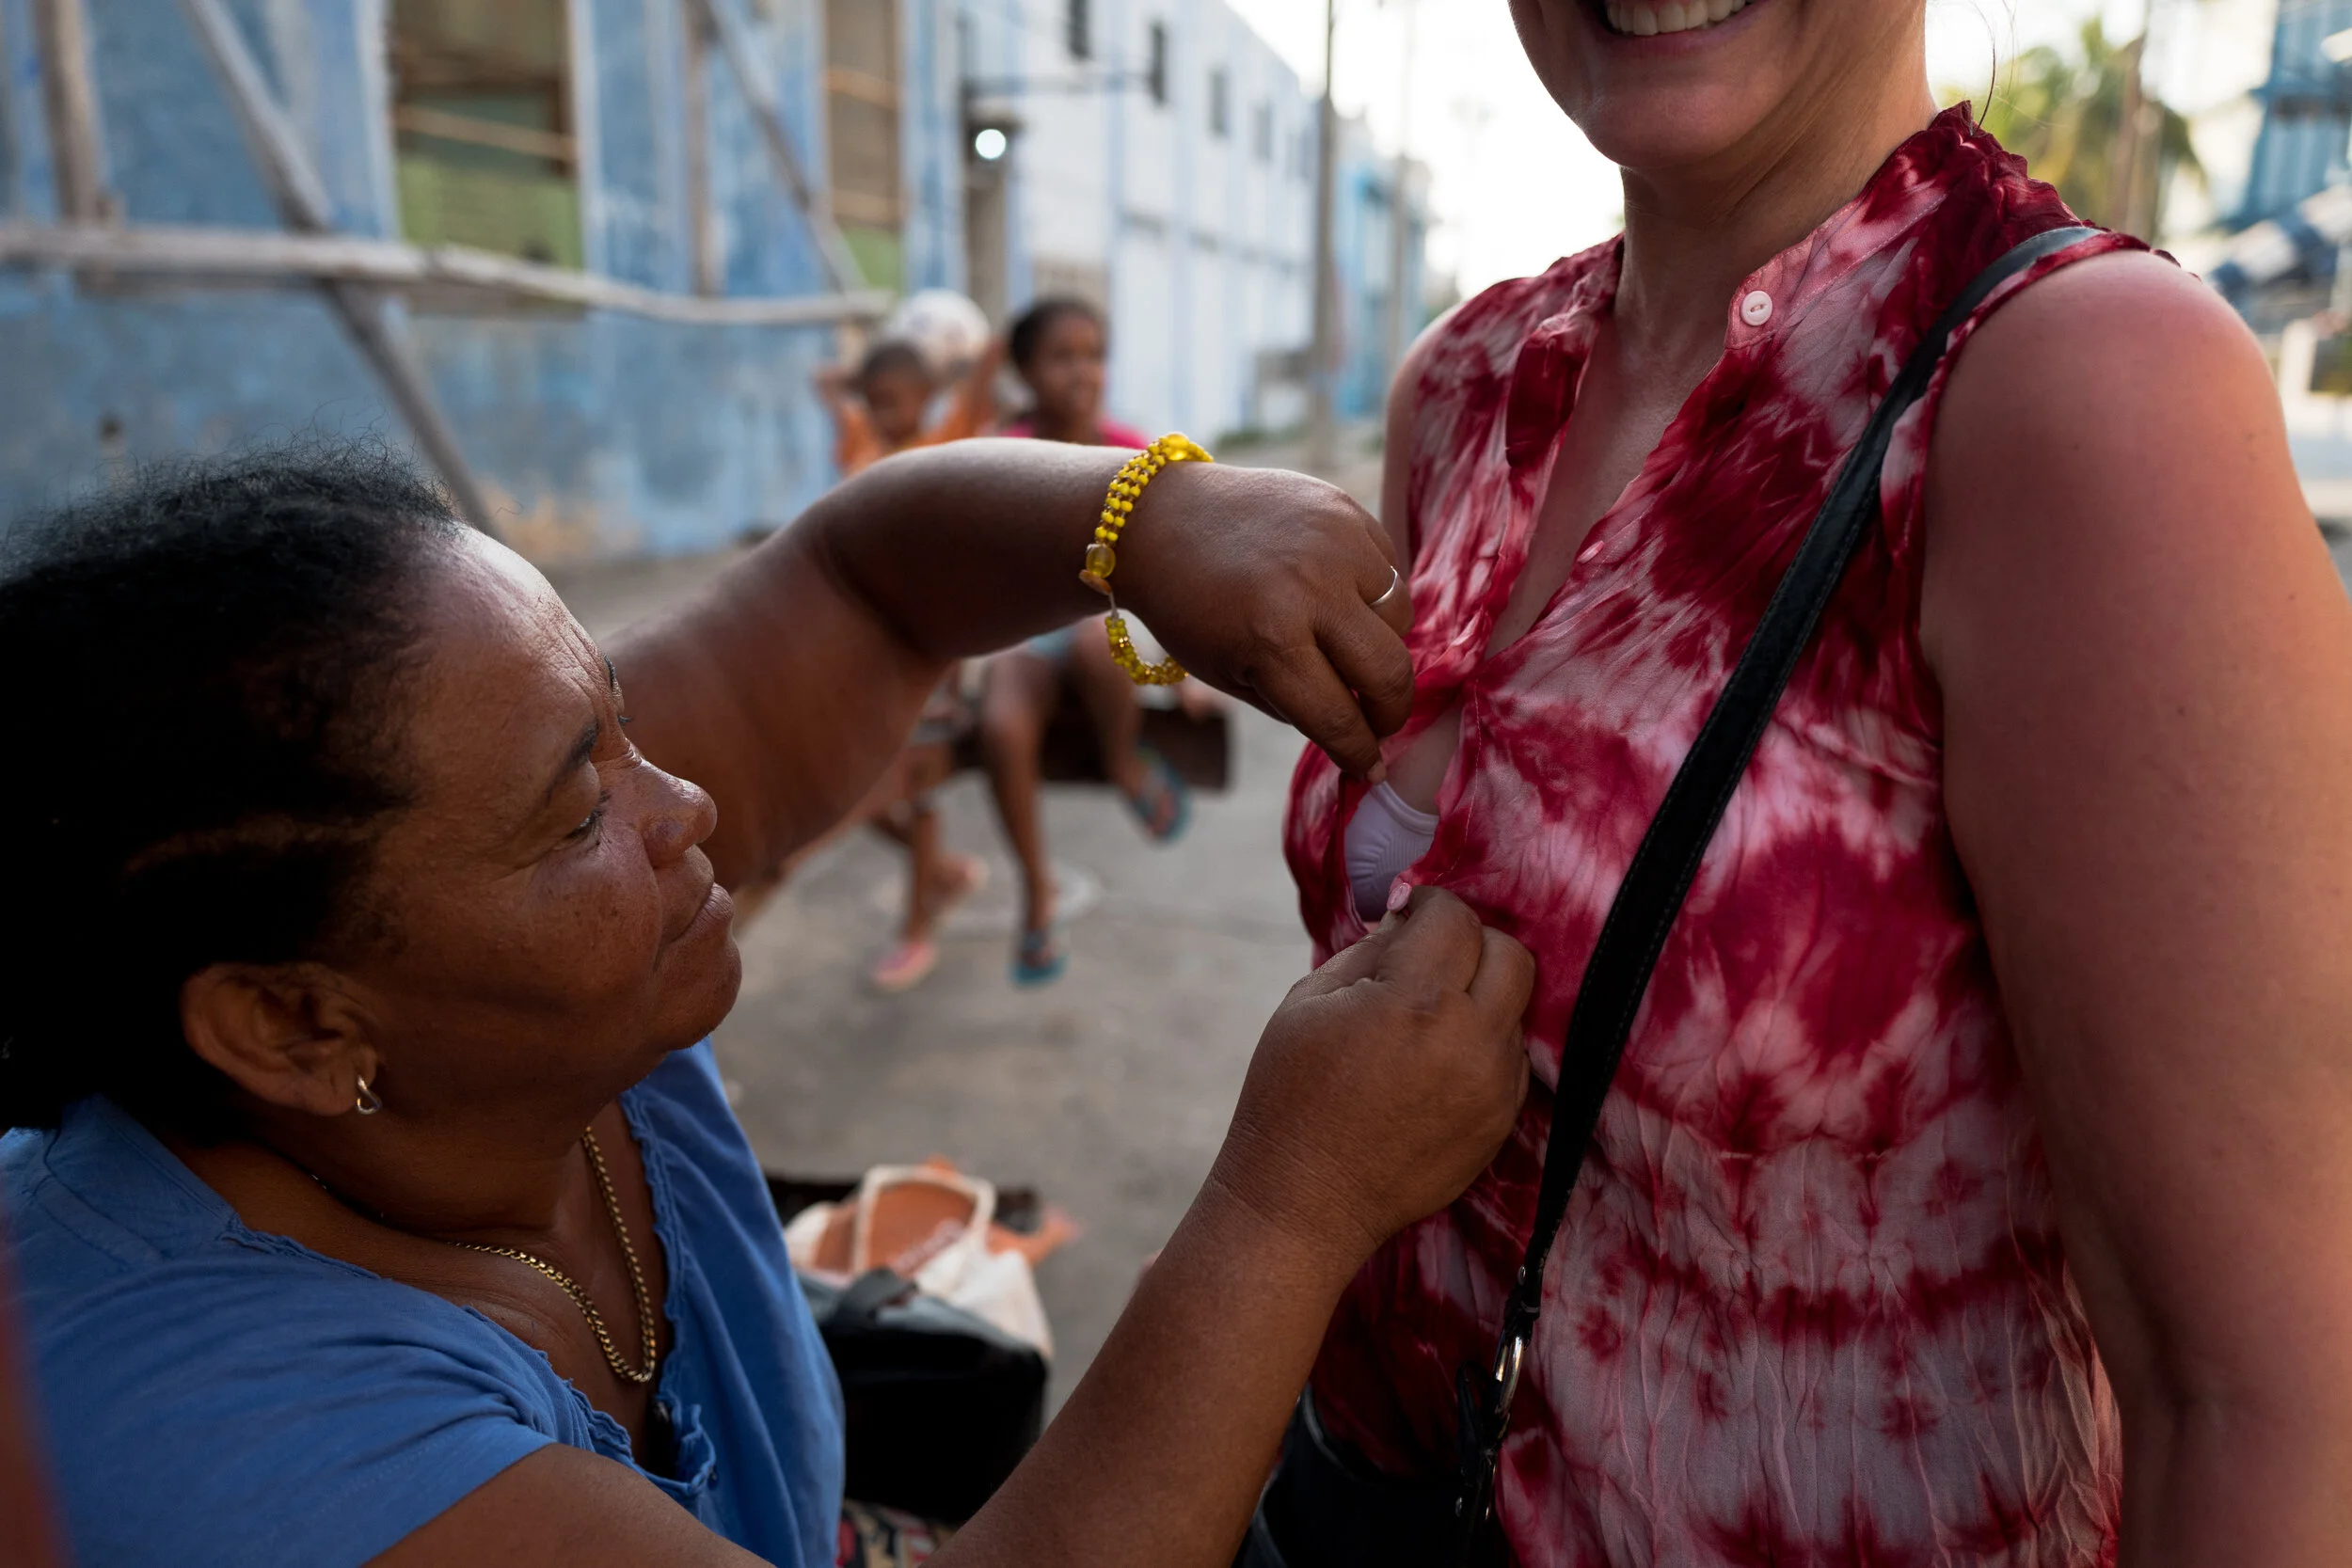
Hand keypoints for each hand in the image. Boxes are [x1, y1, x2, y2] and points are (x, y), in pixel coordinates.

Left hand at [1114, 462, 1413, 778]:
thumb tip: (1356, 728)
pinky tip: (1339, 597)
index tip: (1372, 769)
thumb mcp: (1226, 675)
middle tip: (1379, 721)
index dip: (1359, 753)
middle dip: (1390, 713)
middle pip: (1389, 673)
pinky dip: (1373, 595)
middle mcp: (1311, 589)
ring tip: (1348, 646)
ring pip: (1399, 618)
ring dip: (1382, 644)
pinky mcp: (1344, 508)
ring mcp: (1334, 543)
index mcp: (1270, 640)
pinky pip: (1388, 569)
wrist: (1162, 520)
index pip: (1338, 717)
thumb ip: (1295, 705)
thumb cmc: (1189, 610)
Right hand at [1207, 888, 1532, 1271]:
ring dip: (1477, 999)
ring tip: (1421, 1025)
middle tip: (1425, 963)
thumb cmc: (1289, 1097)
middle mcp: (1469, 1040)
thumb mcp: (1308, 1002)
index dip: (1426, 908)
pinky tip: (1431, 1067)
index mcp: (1414, 1001)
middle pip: (1510, 954)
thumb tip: (1407, 923)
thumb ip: (1368, 951)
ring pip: (1515, 1008)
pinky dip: (1480, 1047)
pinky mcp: (1501, 1124)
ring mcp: (1494, 1087)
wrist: (1304, 1204)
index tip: (1405, 919)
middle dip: (1469, 945)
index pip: (1455, 917)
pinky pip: (1510, 1059)